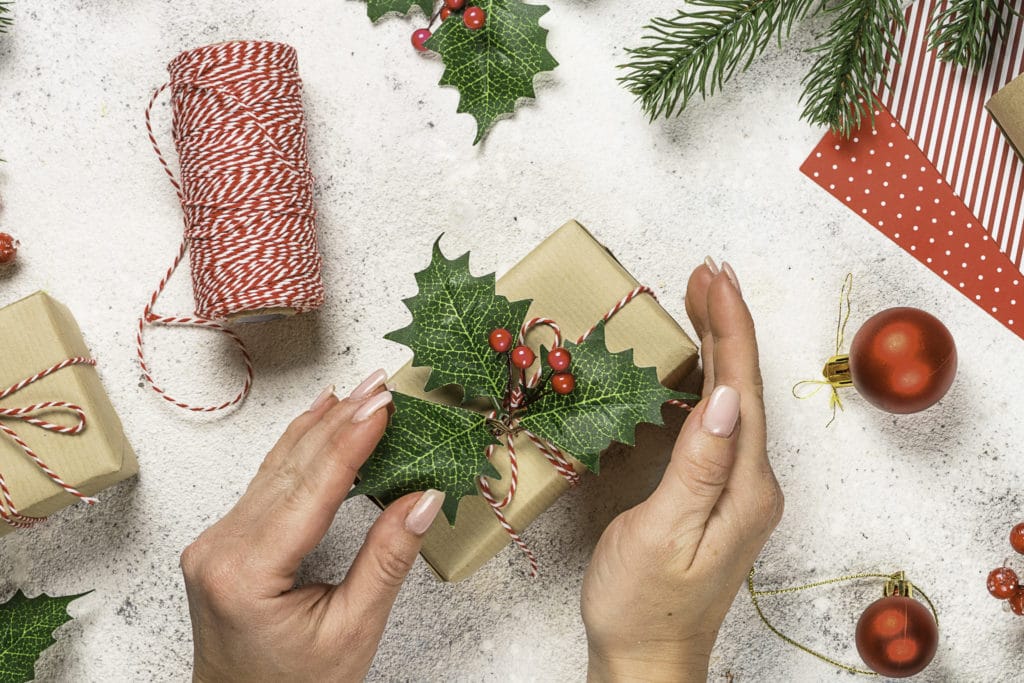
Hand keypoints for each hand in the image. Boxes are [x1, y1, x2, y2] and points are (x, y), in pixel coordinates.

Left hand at [180, 372, 444, 681]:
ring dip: (320, 427)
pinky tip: (316, 422)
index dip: (352, 439)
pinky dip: (297, 451)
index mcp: (247, 571)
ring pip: (276, 469)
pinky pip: (265, 483)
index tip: (384, 402)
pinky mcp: (222, 543)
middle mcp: (221, 548)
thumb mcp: (353, 631)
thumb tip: (423, 498)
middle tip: (380, 383)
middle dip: (340, 420)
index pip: (312, 487)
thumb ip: (387, 559)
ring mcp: (215, 542)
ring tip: (357, 391)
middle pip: (292, 468)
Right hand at [581, 260, 783, 681]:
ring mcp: (736, 490)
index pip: (740, 390)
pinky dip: (707, 382)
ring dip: (719, 347)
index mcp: (743, 488)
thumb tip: (721, 397)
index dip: (729, 328)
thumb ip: (696, 466)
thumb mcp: (662, 534)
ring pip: (732, 401)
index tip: (713, 277)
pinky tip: (694, 367)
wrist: (647, 660)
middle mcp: (751, 484)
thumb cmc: (643, 605)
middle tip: (705, 271)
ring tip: (701, 300)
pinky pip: (717, 424)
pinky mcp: (716, 496)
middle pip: (742, 387)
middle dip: (727, 324)